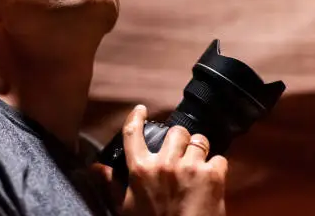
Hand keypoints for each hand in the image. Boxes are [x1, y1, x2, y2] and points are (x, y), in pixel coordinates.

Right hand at [92, 105, 227, 215]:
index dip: (136, 117)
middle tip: (180, 152)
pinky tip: (210, 179)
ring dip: (199, 150)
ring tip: (197, 163)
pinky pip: (219, 158)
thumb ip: (111, 184)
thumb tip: (95, 168)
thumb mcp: (125, 208)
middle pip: (175, 132)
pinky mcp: (213, 176)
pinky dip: (216, 167)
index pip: (133, 133)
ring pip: (199, 140)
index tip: (140, 110)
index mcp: (140, 170)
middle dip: (179, 140)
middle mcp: (164, 164)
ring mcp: (190, 168)